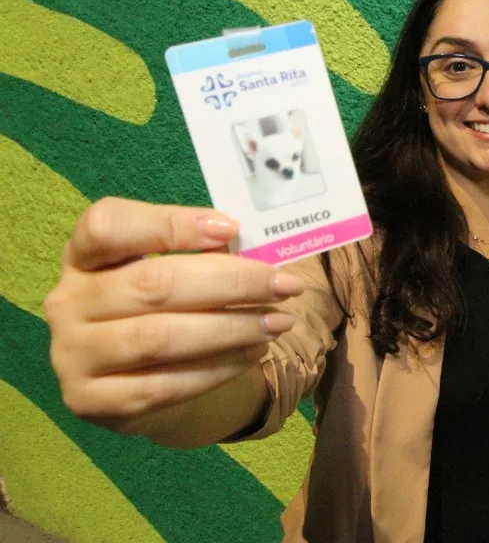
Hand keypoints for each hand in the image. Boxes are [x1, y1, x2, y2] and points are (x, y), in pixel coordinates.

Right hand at [44, 197, 303, 431]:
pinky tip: (254, 354)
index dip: (170, 224)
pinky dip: (218, 369)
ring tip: (279, 322)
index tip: (232, 228)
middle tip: (284, 285)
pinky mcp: (91, 401)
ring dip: (231, 328)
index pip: (108, 225)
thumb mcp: (171, 270)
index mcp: (82, 255)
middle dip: (231, 283)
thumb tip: (258, 249)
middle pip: (152, 284)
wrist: (133, 379)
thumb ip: (203, 254)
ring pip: (160, 338)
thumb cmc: (162, 308)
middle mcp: (67, 301)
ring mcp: (72, 354)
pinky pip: (164, 385)